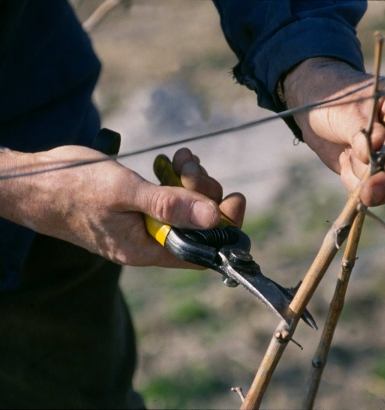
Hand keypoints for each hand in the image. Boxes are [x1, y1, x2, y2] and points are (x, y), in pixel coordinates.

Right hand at [0, 146, 244, 267]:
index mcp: (146, 249)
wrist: (30, 183)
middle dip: (206, 194)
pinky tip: (174, 161)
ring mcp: (141, 226)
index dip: (225, 228)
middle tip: (192, 167)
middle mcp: (147, 243)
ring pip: (184, 210)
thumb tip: (213, 218)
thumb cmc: (70, 187)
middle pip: (198, 227)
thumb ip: (168, 205)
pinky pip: (167, 198)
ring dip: (192, 182)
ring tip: (182, 159)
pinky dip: (176, 179)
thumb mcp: (123, 192)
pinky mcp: (135, 210)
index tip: (234, 198)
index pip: (203, 251)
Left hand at [283, 57, 384, 205]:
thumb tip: (378, 149)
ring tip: (347, 159)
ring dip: (374, 183)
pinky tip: (344, 163)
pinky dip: (360, 186)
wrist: (314, 115)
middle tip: (370, 192)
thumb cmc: (335, 101)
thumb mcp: (346, 110)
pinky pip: (382, 192)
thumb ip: (363, 129)